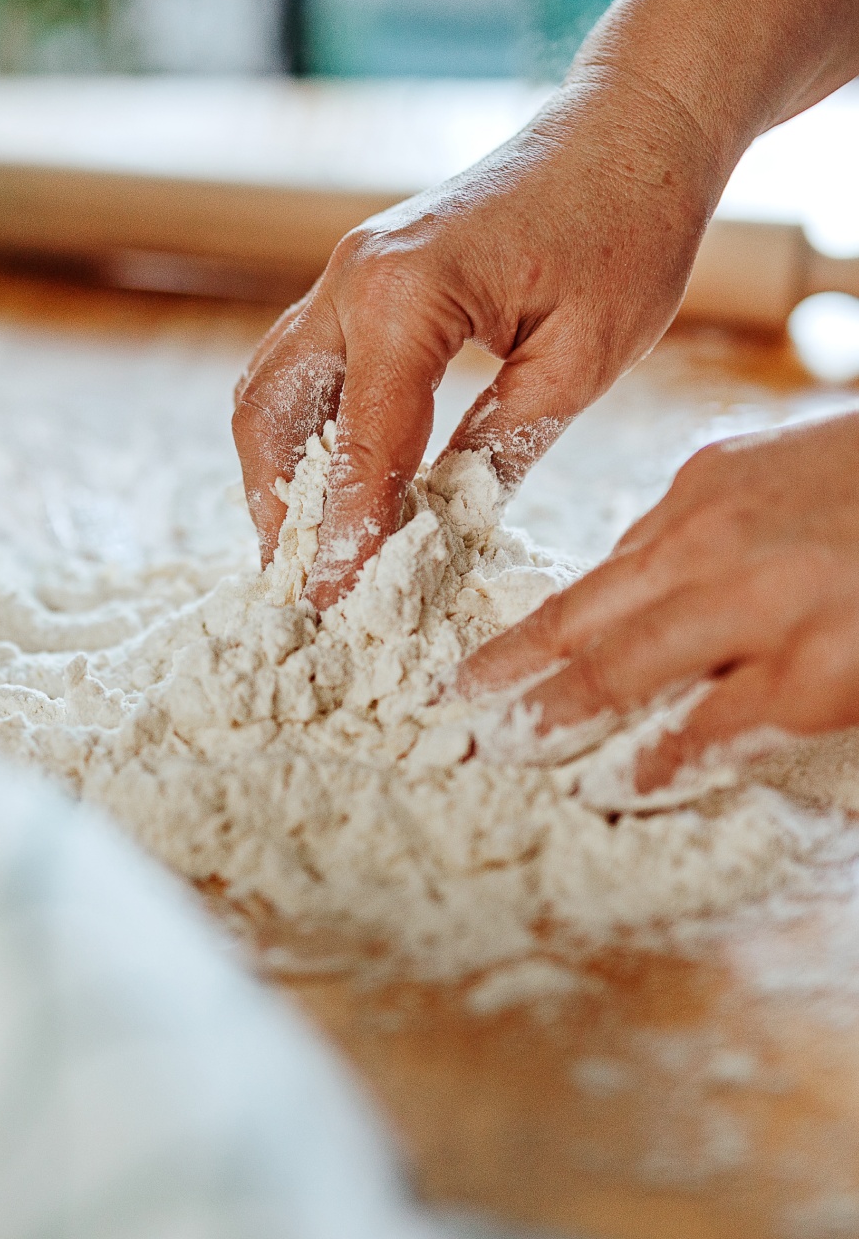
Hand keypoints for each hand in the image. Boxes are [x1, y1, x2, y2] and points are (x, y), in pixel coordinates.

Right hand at [233, 77, 719, 609]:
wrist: (632, 129)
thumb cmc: (627, 232)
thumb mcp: (580, 361)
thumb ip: (500, 449)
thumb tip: (442, 530)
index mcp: (404, 296)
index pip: (362, 444)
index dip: (349, 534)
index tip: (338, 605)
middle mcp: (352, 277)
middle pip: (271, 410)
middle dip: (278, 504)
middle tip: (300, 580)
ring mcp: (349, 270)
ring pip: (272, 385)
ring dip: (278, 466)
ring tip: (305, 542)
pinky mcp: (365, 275)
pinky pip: (306, 362)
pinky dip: (306, 426)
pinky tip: (334, 475)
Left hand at [458, 413, 858, 792]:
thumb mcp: (785, 476)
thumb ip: (715, 527)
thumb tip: (653, 577)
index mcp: (704, 492)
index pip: (601, 574)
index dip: (532, 631)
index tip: (481, 666)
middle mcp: (712, 542)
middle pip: (581, 620)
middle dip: (505, 673)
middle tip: (447, 712)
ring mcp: (758, 603)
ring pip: (621, 671)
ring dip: (552, 719)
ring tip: (498, 752)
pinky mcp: (816, 667)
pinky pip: (711, 727)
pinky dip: (655, 763)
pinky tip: (612, 787)